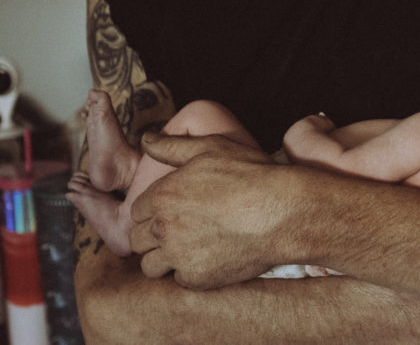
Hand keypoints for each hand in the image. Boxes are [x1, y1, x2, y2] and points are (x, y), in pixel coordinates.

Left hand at [129, 132, 292, 288]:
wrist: (282, 211)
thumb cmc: (250, 175)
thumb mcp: (211, 148)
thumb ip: (171, 146)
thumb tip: (146, 139)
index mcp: (163, 195)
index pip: (137, 211)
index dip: (154, 210)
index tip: (173, 211)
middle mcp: (164, 227)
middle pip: (138, 239)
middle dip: (155, 235)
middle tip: (182, 229)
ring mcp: (179, 255)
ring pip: (151, 266)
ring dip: (165, 258)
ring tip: (190, 248)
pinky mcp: (196, 278)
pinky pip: (179, 280)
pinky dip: (190, 272)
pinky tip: (209, 258)